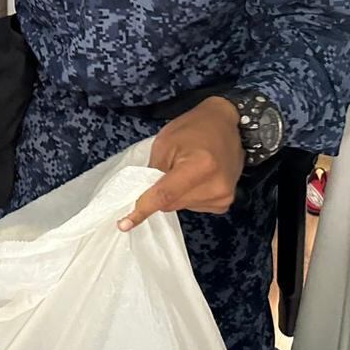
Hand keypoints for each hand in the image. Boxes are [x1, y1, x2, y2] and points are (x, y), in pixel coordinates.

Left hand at [119, 97, 243, 231]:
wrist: (225, 124)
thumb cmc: (193, 128)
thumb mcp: (165, 143)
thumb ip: (153, 170)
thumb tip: (142, 195)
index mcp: (200, 166)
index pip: (165, 195)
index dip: (143, 209)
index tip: (124, 224)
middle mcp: (215, 187)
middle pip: (171, 204)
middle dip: (159, 194)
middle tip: (163, 172)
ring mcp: (223, 197)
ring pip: (181, 207)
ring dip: (175, 194)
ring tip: (185, 170)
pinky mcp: (225, 203)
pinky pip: (194, 206)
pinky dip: (187, 196)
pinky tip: (196, 178)